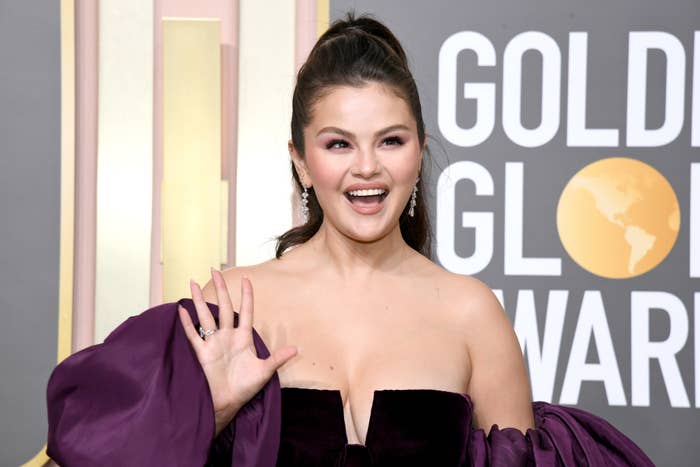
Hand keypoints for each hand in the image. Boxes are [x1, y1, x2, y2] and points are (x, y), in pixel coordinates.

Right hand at [178, 269, 297, 435]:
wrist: (228, 403)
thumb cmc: (245, 388)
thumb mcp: (265, 371)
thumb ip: (278, 358)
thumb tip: (297, 349)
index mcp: (243, 337)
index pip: (245, 311)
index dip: (246, 295)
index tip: (246, 279)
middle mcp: (227, 336)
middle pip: (223, 307)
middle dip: (220, 288)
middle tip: (214, 269)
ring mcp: (213, 343)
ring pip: (205, 316)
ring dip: (199, 300)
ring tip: (192, 282)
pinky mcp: (202, 353)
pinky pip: (193, 335)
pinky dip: (186, 323)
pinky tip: (181, 309)